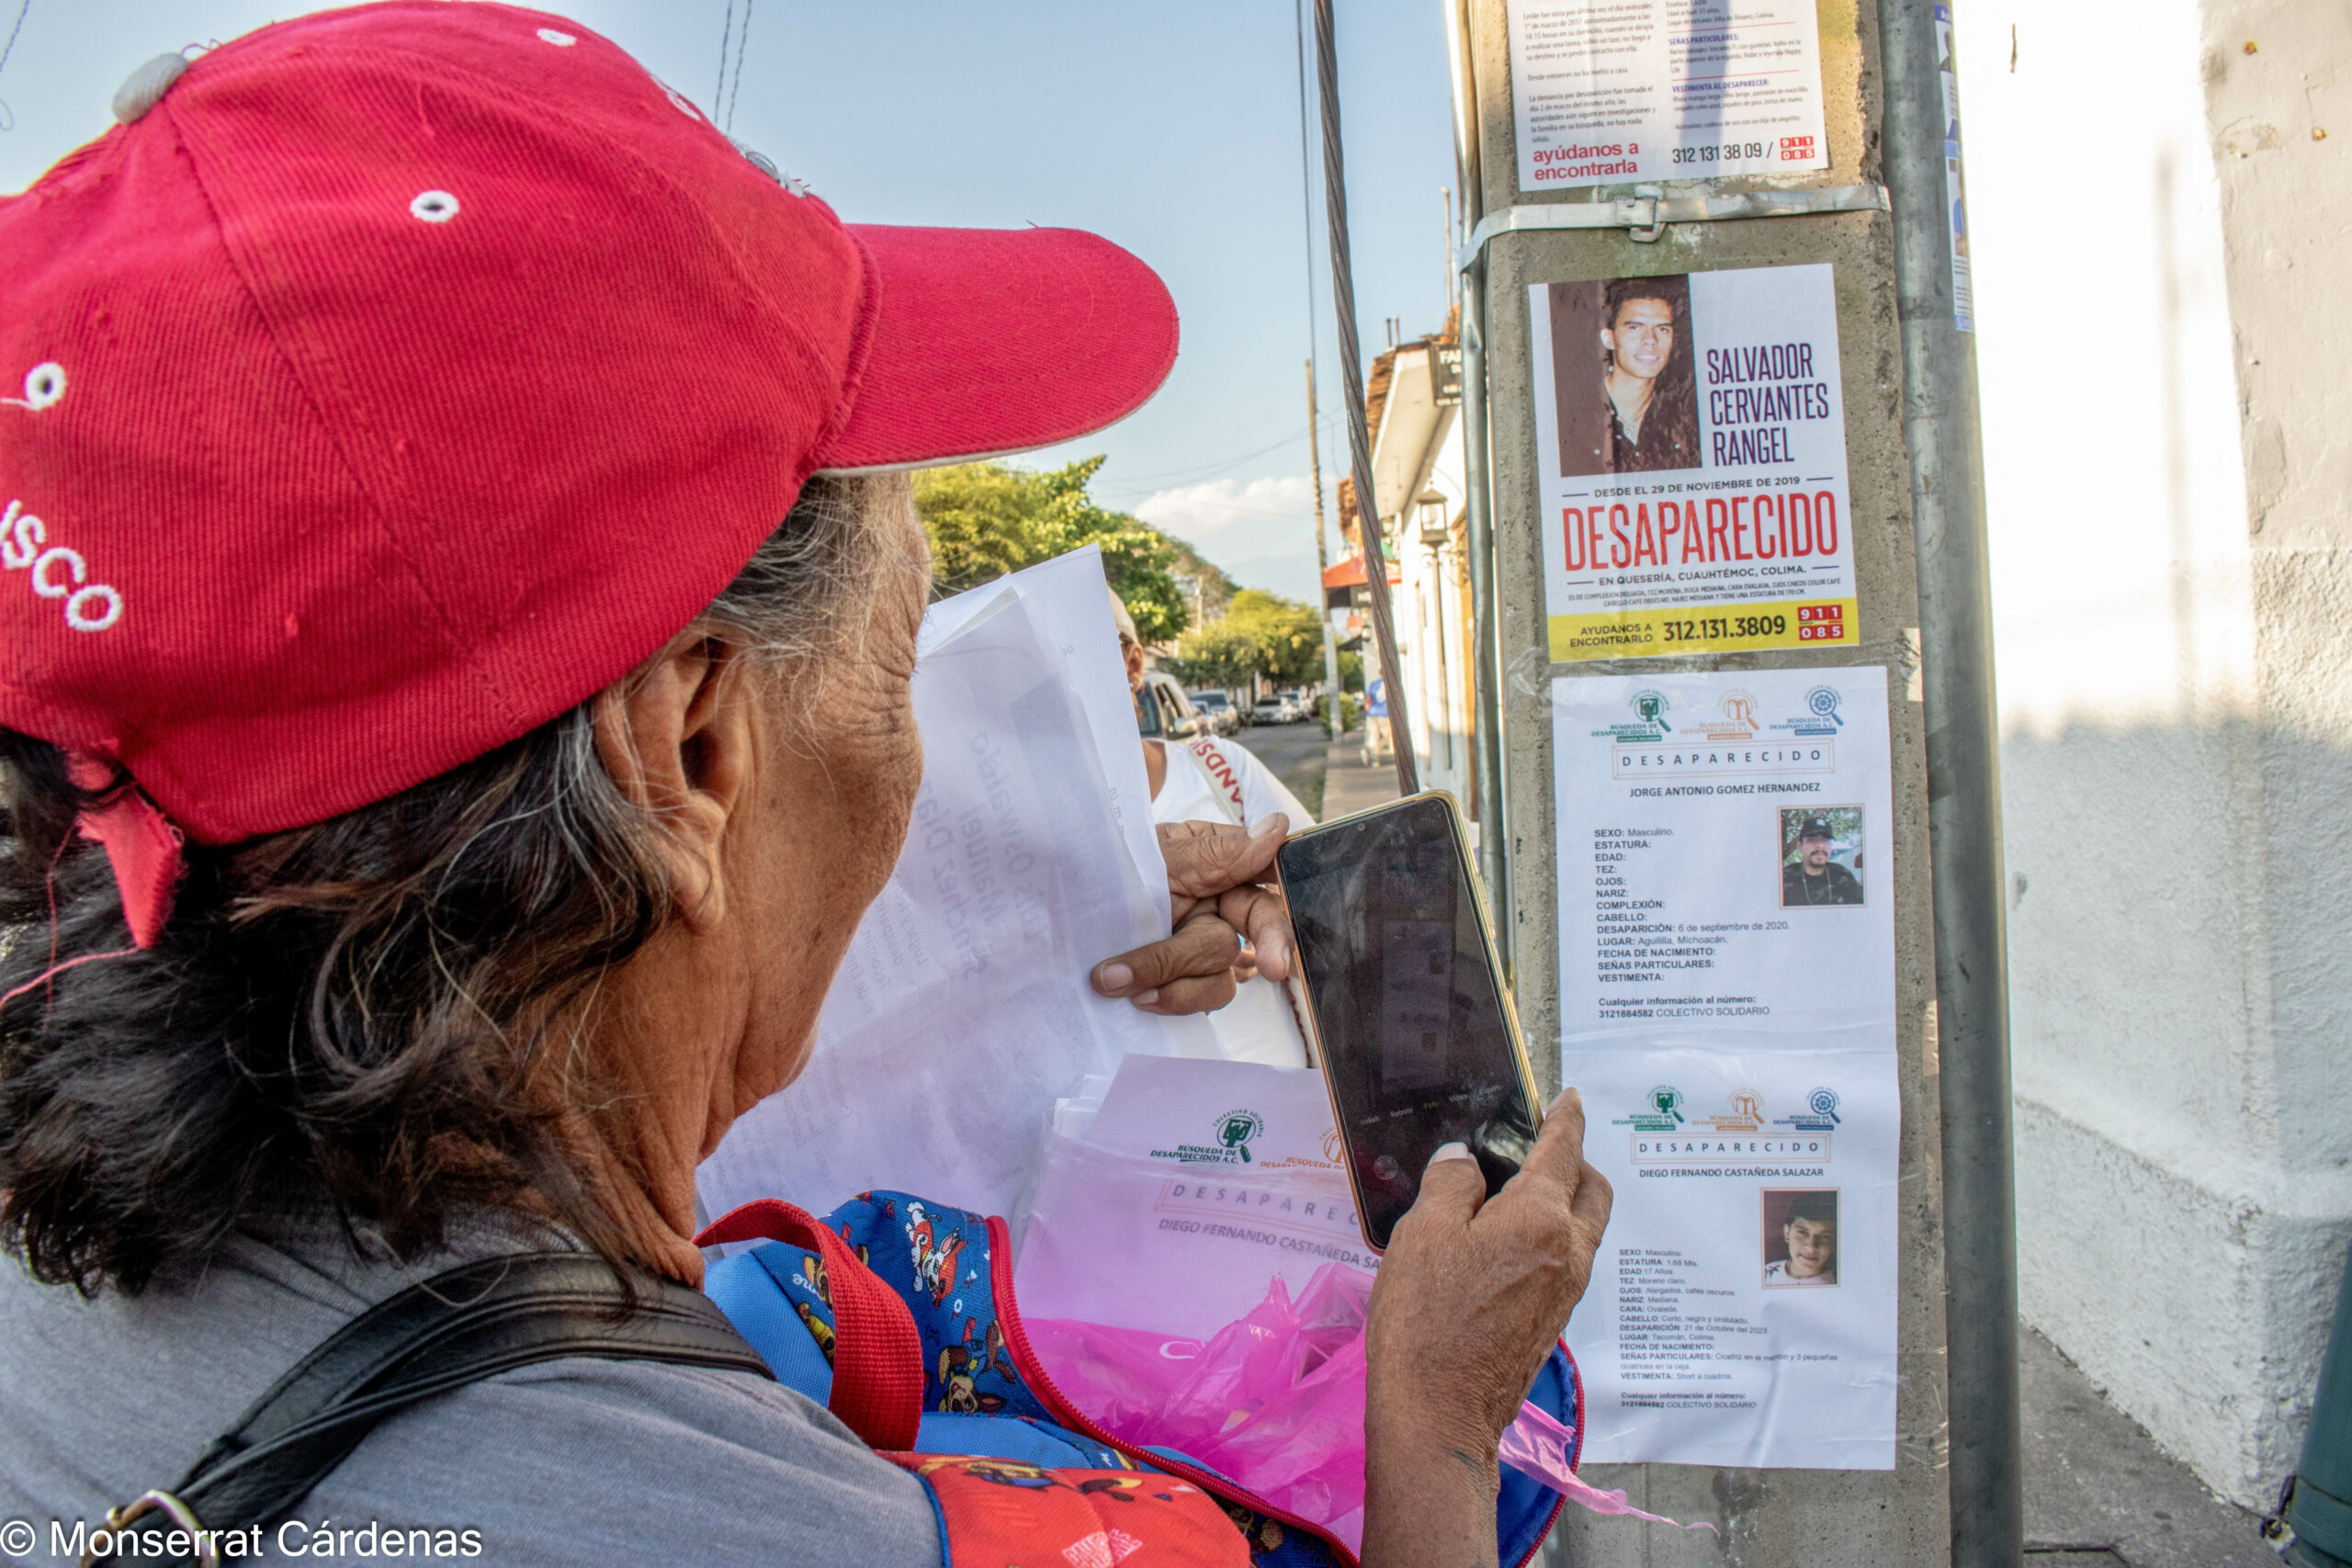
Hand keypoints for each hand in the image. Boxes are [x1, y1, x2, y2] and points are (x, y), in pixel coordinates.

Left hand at [1088, 817, 1293, 1014]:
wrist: (1053, 917)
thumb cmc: (1103, 872)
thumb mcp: (1155, 858)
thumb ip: (1217, 852)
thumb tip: (1278, 827)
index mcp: (1217, 859)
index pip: (1268, 867)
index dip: (1289, 882)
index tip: (1292, 890)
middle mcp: (1218, 902)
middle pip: (1263, 924)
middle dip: (1271, 943)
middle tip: (1277, 969)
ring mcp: (1201, 946)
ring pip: (1224, 969)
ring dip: (1178, 976)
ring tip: (1121, 979)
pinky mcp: (1184, 982)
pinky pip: (1200, 996)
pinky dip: (1170, 997)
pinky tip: (1136, 996)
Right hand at [1359, 1091, 1612, 1566]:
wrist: (1439, 1415)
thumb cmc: (1426, 1319)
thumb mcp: (1423, 1232)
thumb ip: (1450, 1183)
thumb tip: (1467, 1160)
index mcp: (1542, 1219)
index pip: (1564, 1151)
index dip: (1566, 1118)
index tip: (1570, 1098)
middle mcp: (1569, 1253)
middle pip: (1593, 1192)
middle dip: (1578, 1161)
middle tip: (1543, 1146)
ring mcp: (1565, 1292)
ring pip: (1584, 1229)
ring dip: (1567, 1201)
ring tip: (1518, 1193)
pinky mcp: (1550, 1322)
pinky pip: (1566, 1261)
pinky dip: (1551, 1237)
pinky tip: (1506, 1244)